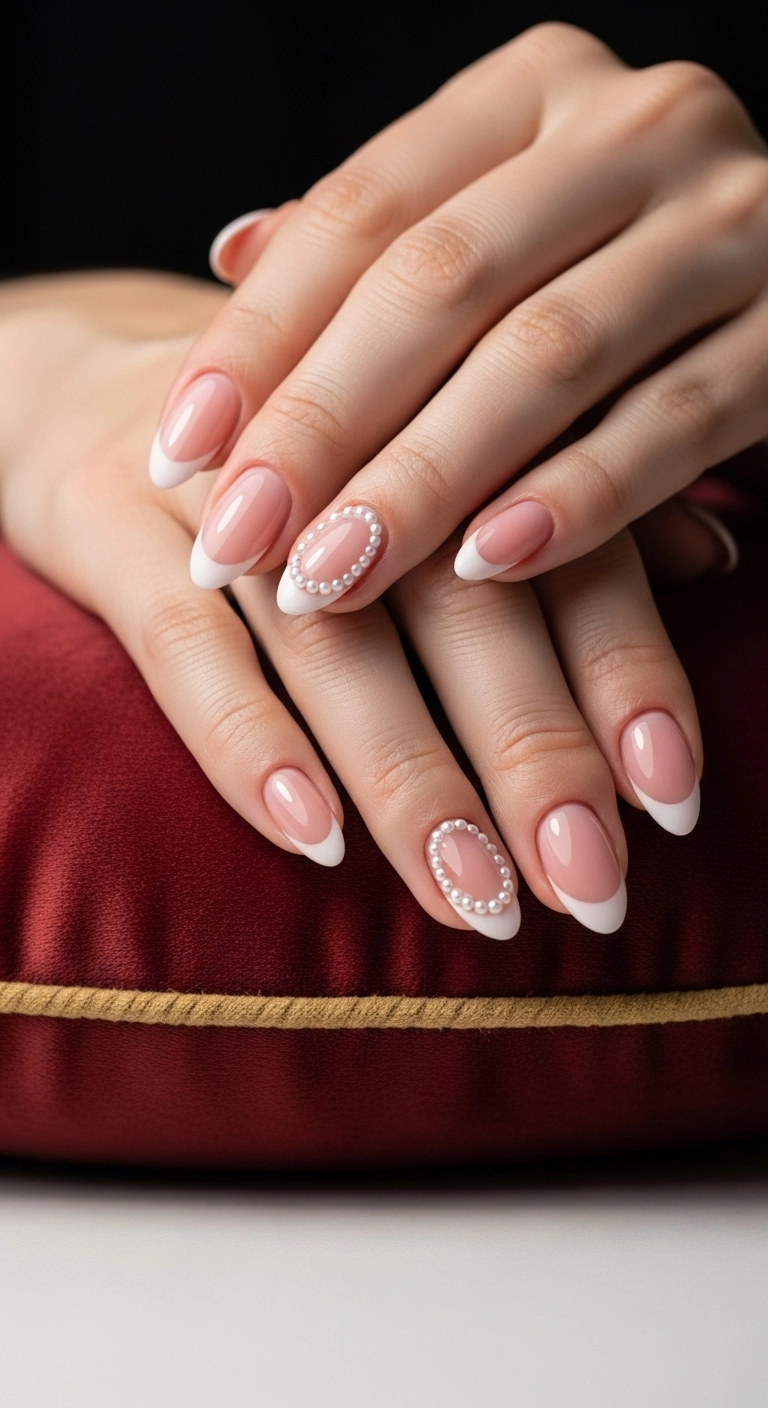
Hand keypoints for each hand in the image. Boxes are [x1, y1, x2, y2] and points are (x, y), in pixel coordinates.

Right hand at [0, 272, 701, 934]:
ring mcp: (230, 489)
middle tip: (591, 884)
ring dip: (410, 774)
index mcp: (451, 418)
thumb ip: (568, 510)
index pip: (564, 554)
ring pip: (335, 639)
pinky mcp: (112, 520)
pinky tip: (310, 836)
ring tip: (473, 896)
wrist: (78, 368)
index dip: (626, 678)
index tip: (673, 803)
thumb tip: (715, 559)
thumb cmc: (302, 440)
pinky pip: (184, 645)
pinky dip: (248, 741)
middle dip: (534, 754)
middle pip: (464, 606)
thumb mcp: (432, 452)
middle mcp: (351, 447)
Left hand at [151, 23, 765, 611]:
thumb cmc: (625, 270)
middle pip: (441, 282)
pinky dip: (577, 500)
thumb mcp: (509, 229)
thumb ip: (391, 239)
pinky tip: (485, 568)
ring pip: (547, 358)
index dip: (259, 336)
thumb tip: (230, 250)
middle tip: (235, 539)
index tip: (177, 453)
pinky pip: (674, 424)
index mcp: (539, 91)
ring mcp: (734, 222)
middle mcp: (638, 128)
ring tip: (328, 578)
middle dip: (322, 424)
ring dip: (424, 480)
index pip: (363, 209)